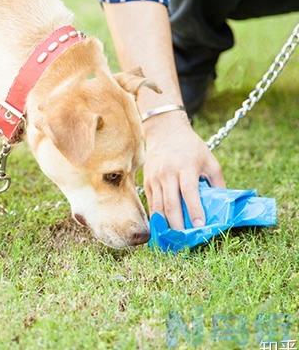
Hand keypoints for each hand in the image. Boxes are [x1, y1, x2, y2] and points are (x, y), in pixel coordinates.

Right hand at [142, 111, 224, 228]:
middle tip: (184, 240)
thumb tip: (223, 206)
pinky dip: (157, 217)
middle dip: (178, 224)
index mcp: (186, 167)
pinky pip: (151, 203)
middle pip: (171, 203)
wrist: (165, 132)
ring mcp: (155, 178)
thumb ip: (217, 182)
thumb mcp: (209, 161)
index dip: (195, 210)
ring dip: (165, 224)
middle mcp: (168, 173)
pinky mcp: (147, 181)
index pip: (190, 192)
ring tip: (172, 239)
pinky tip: (162, 228)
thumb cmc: (191, 148)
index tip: (200, 226)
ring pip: (158, 206)